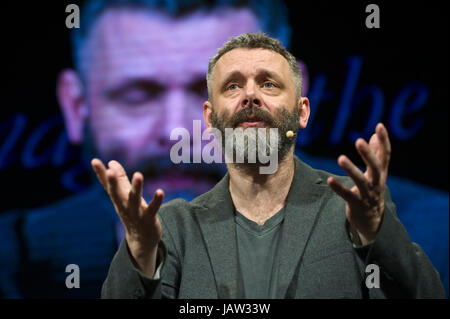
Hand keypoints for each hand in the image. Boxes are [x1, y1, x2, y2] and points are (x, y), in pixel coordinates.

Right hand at [91, 158, 163, 276]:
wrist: (141, 240)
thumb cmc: (132, 214)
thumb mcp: (124, 197)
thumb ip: (120, 180)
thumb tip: (112, 162)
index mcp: (118, 199)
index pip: (107, 185)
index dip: (100, 174)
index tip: (94, 161)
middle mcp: (124, 206)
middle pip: (117, 193)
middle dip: (113, 182)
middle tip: (109, 171)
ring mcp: (136, 213)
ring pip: (134, 200)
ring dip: (136, 188)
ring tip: (138, 174)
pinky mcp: (149, 219)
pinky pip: (152, 209)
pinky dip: (156, 201)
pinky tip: (160, 191)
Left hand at [327, 123, 390, 244]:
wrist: (372, 221)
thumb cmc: (372, 191)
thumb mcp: (376, 174)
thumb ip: (376, 155)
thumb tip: (374, 135)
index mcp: (381, 174)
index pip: (386, 155)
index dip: (384, 141)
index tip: (379, 125)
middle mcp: (377, 183)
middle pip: (376, 167)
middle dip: (368, 154)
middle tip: (359, 140)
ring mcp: (367, 195)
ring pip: (361, 181)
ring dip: (351, 169)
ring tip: (340, 157)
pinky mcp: (356, 204)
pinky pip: (347, 195)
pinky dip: (338, 187)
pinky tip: (329, 179)